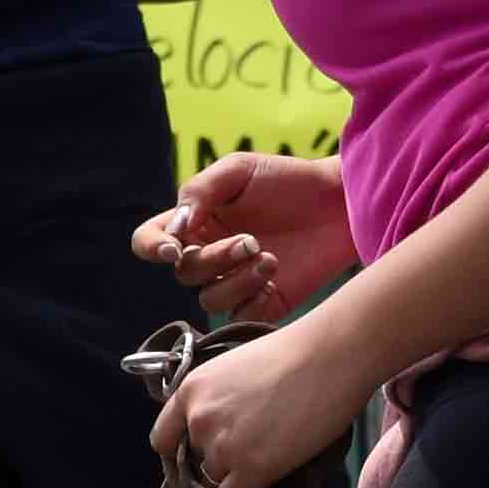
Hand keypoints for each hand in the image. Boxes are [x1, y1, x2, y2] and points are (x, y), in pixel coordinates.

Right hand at [137, 154, 358, 321]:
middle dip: (215, 259)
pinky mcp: (262, 303)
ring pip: (209, 299)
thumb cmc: (288, 180)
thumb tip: (176, 227)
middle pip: (185, 272)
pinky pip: (239, 317)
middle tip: (251, 240)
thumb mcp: (240, 170)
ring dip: (237, 280)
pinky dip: (252, 302)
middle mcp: (208, 255)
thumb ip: (200, 191)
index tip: (174, 249)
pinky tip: (275, 277)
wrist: (340, 203)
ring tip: (271, 258)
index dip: (152, 249)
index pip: (149, 241)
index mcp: (194, 222)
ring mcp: (234, 281)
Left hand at [160, 313, 374, 487]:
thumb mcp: (236, 368)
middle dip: (222, 461)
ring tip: (274, 457)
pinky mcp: (251, 469)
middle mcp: (198, 419)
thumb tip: (223, 431)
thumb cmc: (297, 353)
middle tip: (256, 448)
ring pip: (219, 484)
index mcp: (190, 390)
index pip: (163, 440)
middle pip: (197, 464)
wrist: (331, 354)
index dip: (185, 451)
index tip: (203, 455)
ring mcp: (222, 446)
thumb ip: (218, 400)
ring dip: (241, 479)